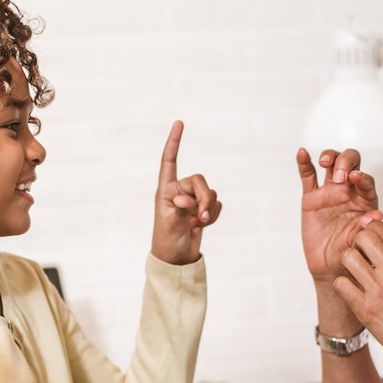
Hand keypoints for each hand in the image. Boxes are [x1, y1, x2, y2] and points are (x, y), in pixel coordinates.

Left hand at [151, 120, 220, 265]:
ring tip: (200, 222)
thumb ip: (181, 208)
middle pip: (199, 179)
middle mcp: (179, 191)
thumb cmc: (167, 241)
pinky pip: (217, 204)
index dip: (174, 142)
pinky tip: (204, 225)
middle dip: (204, 196)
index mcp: (165, 189)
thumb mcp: (171, 224)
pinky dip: (214, 215)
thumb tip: (188, 199)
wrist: (177, 259)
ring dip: (209, 208)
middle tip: (201, 215)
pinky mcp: (203, 209)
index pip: (169, 161)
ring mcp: (192, 200)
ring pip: (211, 192)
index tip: (179, 123)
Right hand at [296, 148, 382, 285]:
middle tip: (339, 176)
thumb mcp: (358, 244)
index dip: (362, 177)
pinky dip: (304, 162)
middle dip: (346, 162)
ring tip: (325, 162)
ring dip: (330, 156)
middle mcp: (349, 191)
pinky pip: (308, 175)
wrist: (328, 265)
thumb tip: (376, 215)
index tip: (355, 177)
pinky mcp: (311, 197)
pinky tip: (302, 153)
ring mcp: (329, 192)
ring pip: (331, 163)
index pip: (366, 182)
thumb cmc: (348, 255)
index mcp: (365, 201)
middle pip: (351, 163)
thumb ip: (365, 229)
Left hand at [333, 220, 382, 375]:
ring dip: (350, 261)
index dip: (375, 230)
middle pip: (364, 237)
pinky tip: (352, 288)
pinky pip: (341, 284)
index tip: (372, 235)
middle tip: (362, 251)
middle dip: (360, 241)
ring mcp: (378, 290)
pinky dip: (343, 284)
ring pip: (348, 257)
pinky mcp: (365, 309)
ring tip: (356, 270)